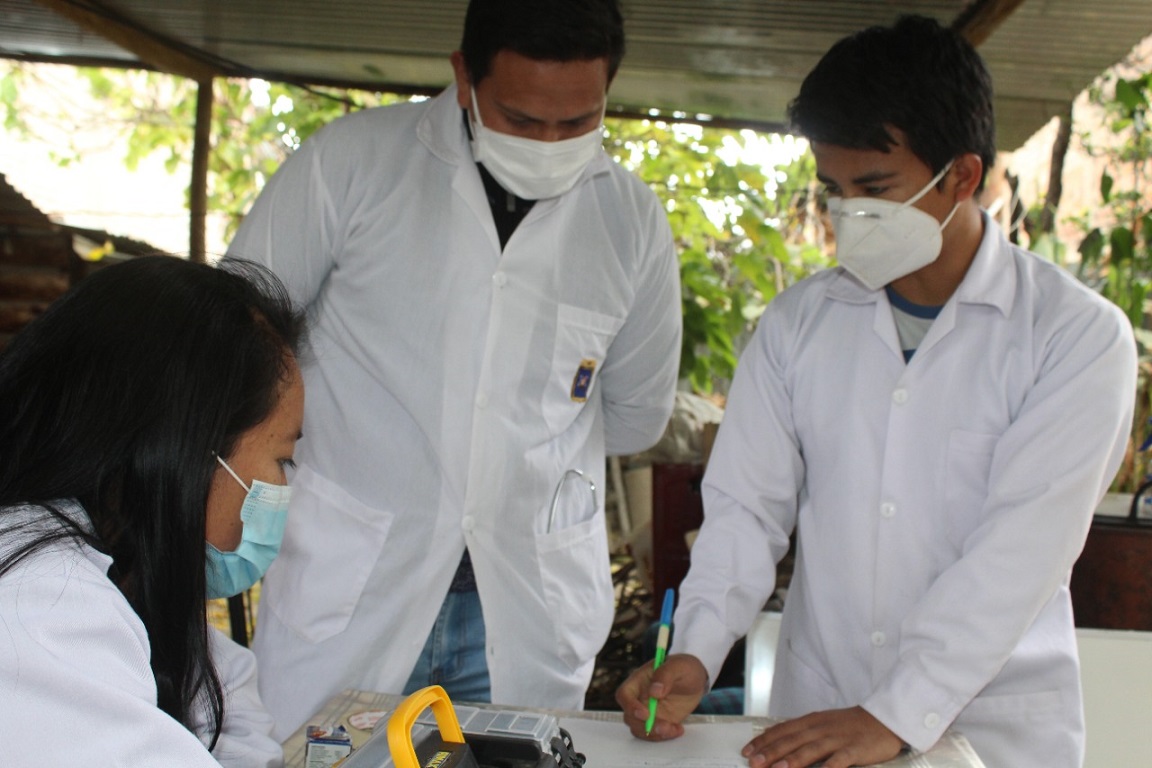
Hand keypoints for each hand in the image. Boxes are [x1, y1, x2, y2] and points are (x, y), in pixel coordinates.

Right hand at [615, 653, 708, 739]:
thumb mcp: (678, 666)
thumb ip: (665, 675)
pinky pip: (653, 734)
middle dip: (645, 725)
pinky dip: (664, 736)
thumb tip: (655, 691)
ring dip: (654, 734)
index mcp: (639, 680)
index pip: (624, 694)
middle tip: (664, 726)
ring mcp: (648, 711)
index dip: (630, 706)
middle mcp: (640, 697)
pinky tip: (678, 729)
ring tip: (673, 729)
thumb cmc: (684, 667)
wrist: (696, 679)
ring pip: (639, 728)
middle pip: (630, 716)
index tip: (645, 714)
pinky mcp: (658, 721)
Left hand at [742, 706, 903, 767]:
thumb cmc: (849, 725)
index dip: (763, 741)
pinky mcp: (855, 750)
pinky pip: (840, 760)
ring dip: (792, 760)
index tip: (746, 751)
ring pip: (811, 749)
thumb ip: (802, 733)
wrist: (883, 719)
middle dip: (770, 752)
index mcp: (812, 722)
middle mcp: (821, 728)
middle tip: (753, 762)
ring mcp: (838, 739)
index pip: (782, 730)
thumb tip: (777, 744)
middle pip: (792, 740)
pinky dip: (829, 767)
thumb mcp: (823, 724)